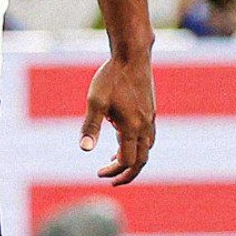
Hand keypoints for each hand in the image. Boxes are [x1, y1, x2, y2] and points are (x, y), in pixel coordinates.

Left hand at [80, 56, 155, 185]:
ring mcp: (150, 118)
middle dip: (127, 174)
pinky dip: (138, 146)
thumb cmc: (111, 77)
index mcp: (132, 128)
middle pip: (141, 161)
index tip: (98, 173)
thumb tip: (84, 149)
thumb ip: (90, 127)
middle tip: (111, 180)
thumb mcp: (95, 102)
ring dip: (133, 159)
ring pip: (147, 149)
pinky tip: (123, 137)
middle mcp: (145, 126)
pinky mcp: (150, 110)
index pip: (127, 161)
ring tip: (114, 161)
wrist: (132, 55)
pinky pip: (148, 137)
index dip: (113, 172)